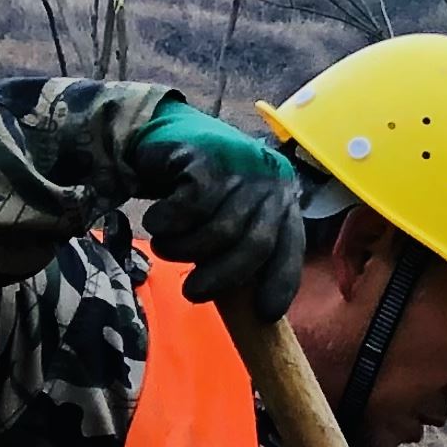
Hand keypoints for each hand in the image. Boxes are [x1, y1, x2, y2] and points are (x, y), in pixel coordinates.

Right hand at [129, 99, 303, 324]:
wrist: (162, 133)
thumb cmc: (199, 190)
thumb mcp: (229, 217)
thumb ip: (243, 250)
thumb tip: (249, 311)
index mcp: (282, 202)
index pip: (290, 248)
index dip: (280, 283)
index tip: (263, 314)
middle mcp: (268, 183)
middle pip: (254, 246)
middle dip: (222, 278)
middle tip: (192, 293)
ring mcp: (239, 168)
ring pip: (219, 231)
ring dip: (185, 250)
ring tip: (165, 248)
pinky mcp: (205, 158)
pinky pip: (189, 209)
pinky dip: (168, 223)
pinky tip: (156, 221)